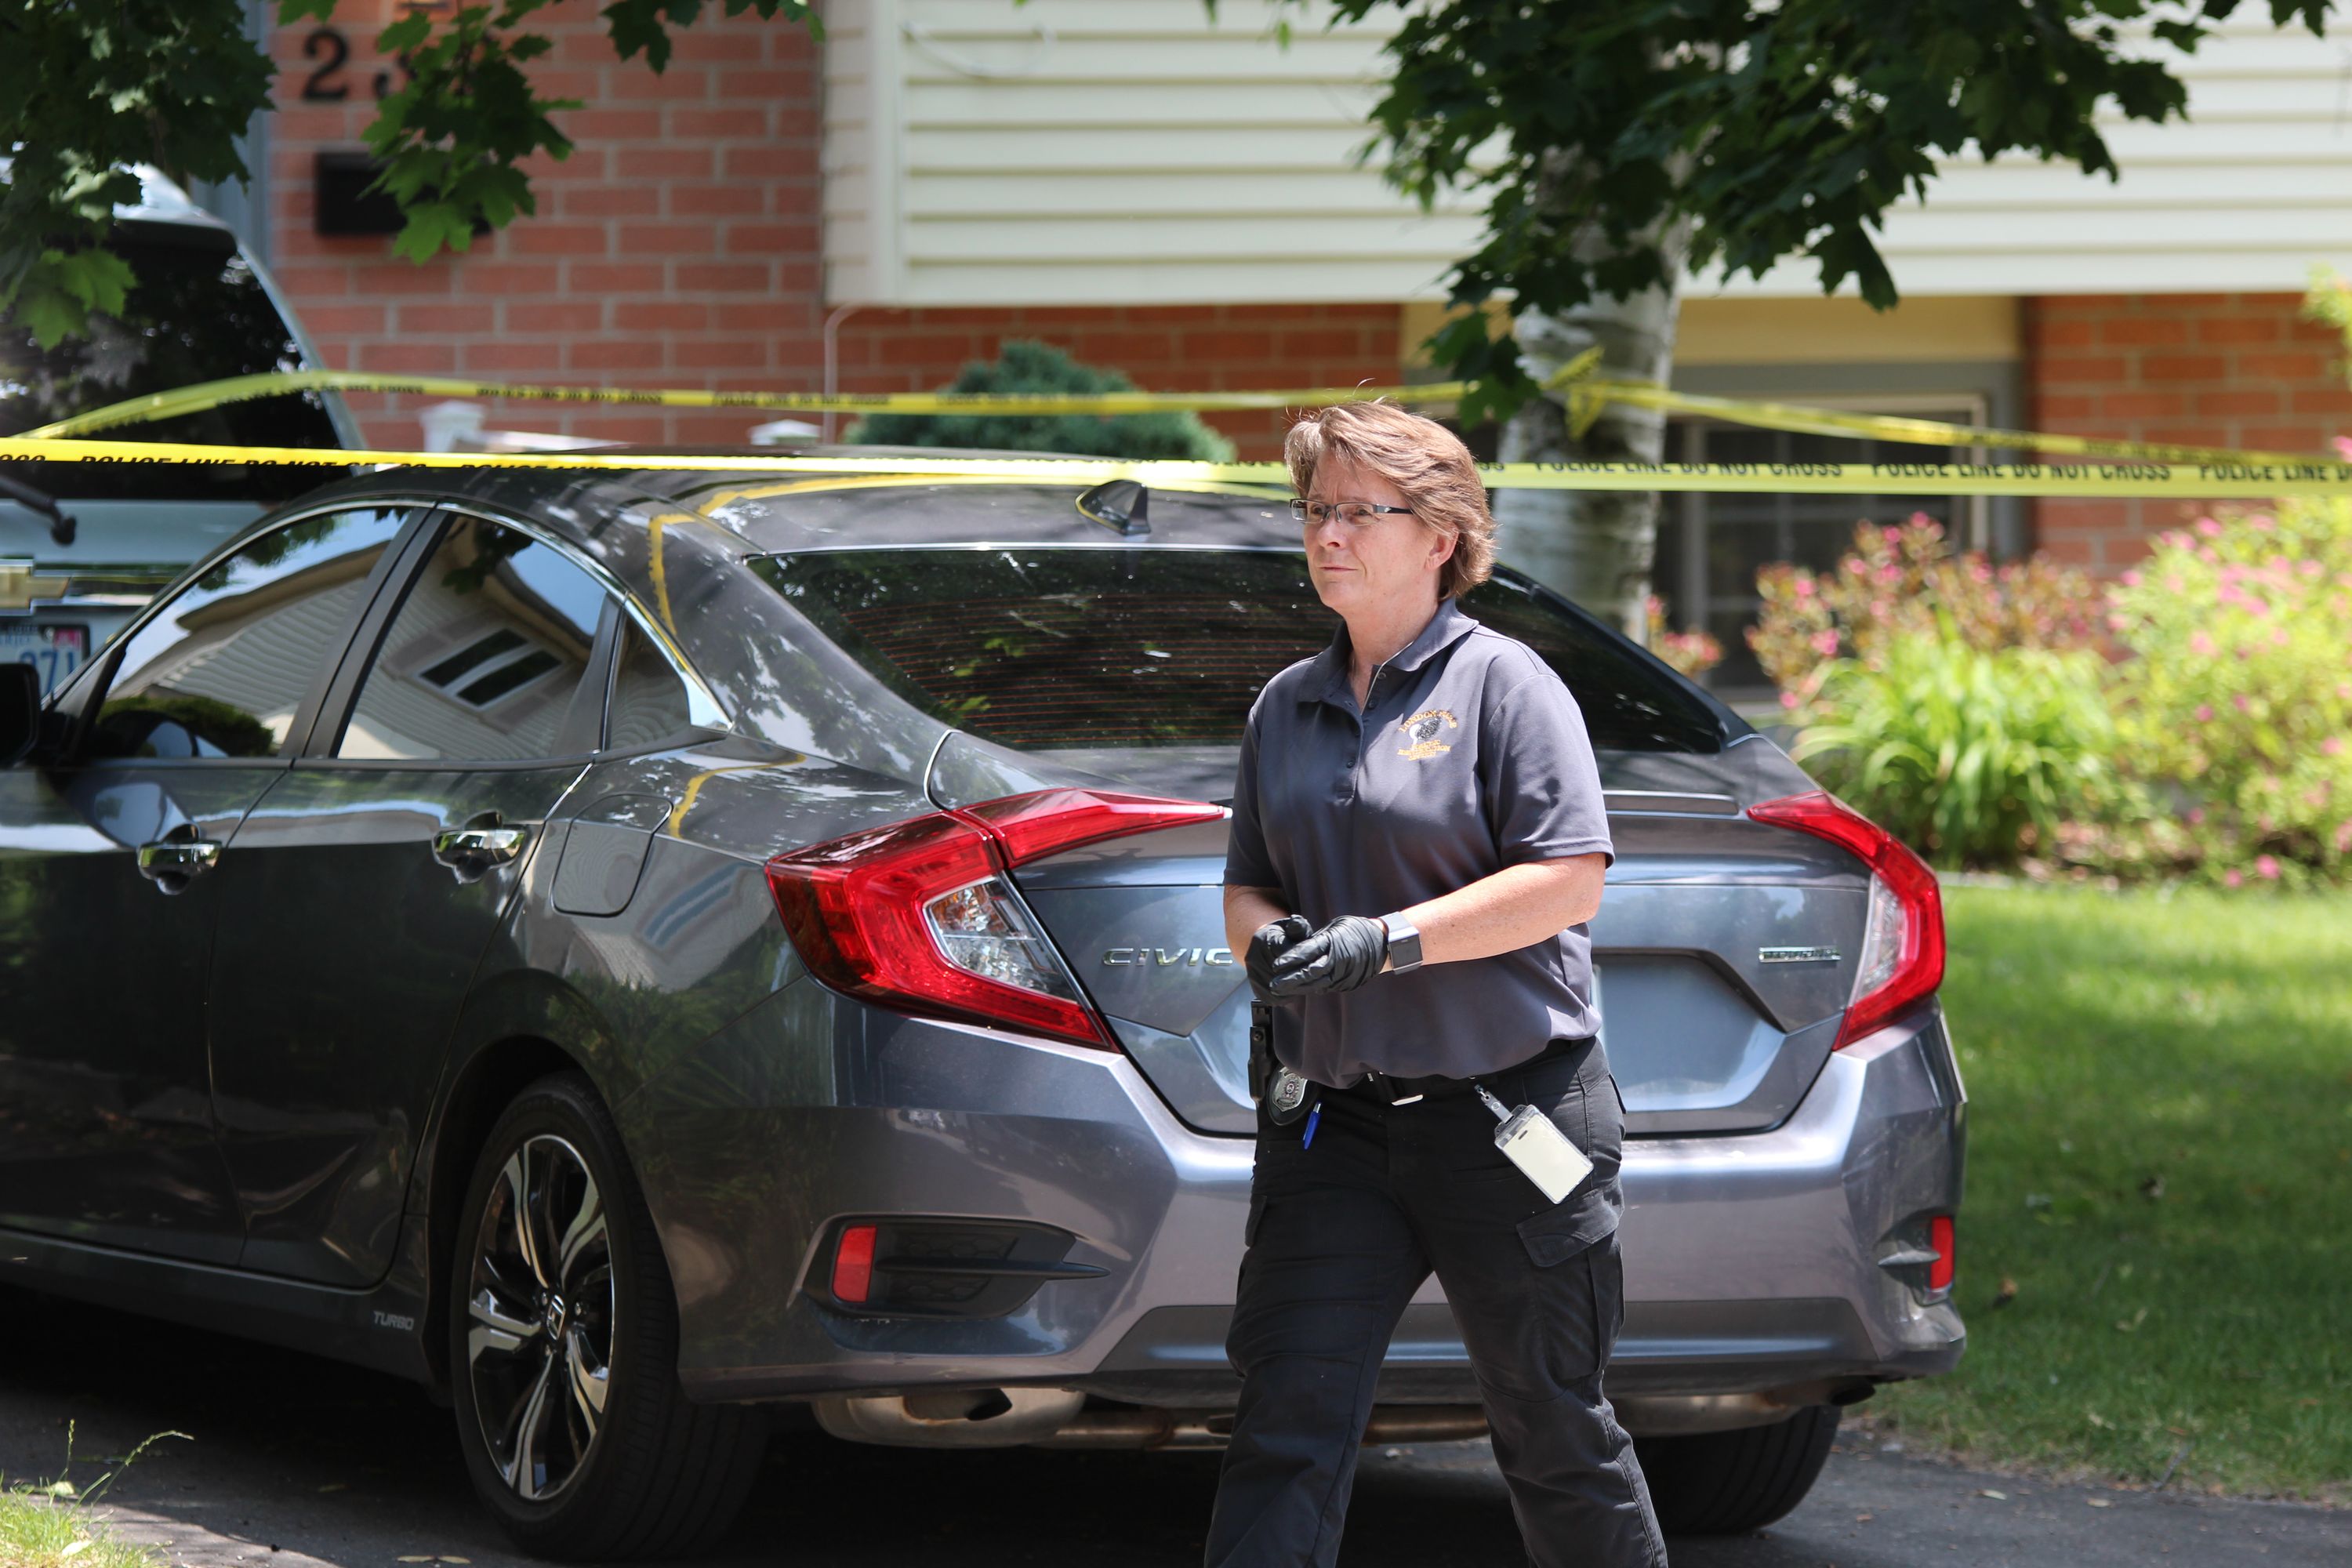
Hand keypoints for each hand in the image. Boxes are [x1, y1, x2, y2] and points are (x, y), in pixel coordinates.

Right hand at [1245, 915, 1312, 1002]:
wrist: (1265, 947)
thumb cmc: (1283, 937)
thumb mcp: (1292, 927)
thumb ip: (1298, 927)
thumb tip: (1298, 922)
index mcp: (1263, 939)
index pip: (1286, 954)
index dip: (1303, 960)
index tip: (1315, 963)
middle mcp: (1253, 957)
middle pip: (1283, 974)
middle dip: (1301, 976)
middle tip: (1316, 976)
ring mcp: (1252, 974)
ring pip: (1279, 989)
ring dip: (1296, 989)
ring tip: (1307, 983)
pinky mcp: (1255, 988)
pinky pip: (1274, 998)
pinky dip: (1288, 996)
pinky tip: (1296, 989)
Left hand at [1267, 915, 1388, 997]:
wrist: (1380, 943)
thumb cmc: (1353, 931)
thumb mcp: (1334, 927)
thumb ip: (1315, 938)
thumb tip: (1294, 944)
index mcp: (1332, 941)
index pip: (1307, 951)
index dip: (1291, 958)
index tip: (1276, 965)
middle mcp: (1336, 959)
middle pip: (1309, 971)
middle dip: (1290, 979)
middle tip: (1273, 984)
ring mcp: (1342, 973)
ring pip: (1315, 983)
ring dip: (1297, 988)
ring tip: (1280, 990)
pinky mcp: (1345, 982)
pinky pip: (1324, 986)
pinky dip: (1310, 988)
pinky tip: (1297, 990)